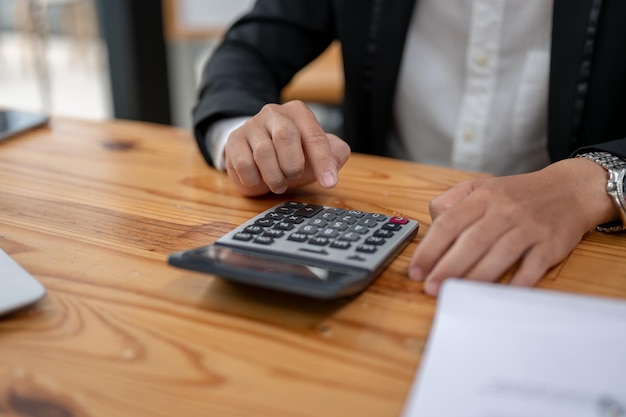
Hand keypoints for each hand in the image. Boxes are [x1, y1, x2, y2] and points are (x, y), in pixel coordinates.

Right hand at [224, 100, 350, 195]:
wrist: (257, 155)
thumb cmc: (291, 154)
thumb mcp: (317, 154)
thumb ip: (335, 154)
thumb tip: (335, 161)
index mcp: (298, 112)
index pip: (314, 135)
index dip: (323, 162)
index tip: (329, 183)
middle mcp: (274, 113)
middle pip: (286, 135)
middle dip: (293, 165)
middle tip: (294, 177)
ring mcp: (251, 125)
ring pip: (264, 152)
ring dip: (274, 177)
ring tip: (278, 183)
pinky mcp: (233, 141)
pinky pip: (244, 163)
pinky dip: (254, 179)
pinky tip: (259, 179)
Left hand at [408, 158, 617, 295]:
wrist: (570, 190)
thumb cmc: (518, 194)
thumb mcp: (482, 186)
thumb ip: (453, 201)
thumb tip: (432, 221)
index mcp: (483, 198)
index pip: (449, 223)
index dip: (429, 248)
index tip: (416, 269)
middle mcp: (504, 211)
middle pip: (471, 242)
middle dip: (447, 268)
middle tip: (430, 288)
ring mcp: (528, 228)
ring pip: (498, 255)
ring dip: (474, 278)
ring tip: (454, 294)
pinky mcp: (550, 245)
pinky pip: (531, 268)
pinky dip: (515, 283)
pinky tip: (496, 296)